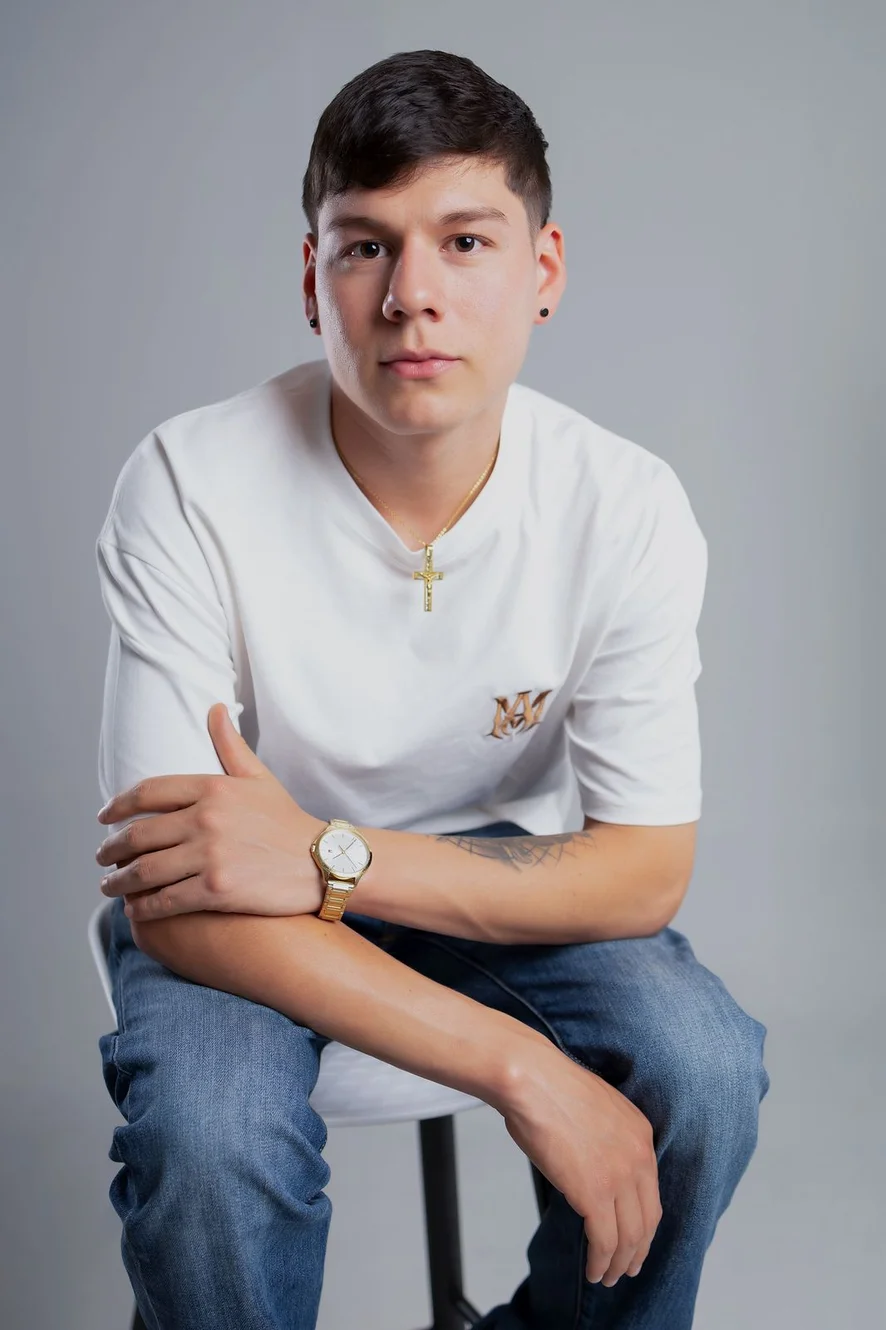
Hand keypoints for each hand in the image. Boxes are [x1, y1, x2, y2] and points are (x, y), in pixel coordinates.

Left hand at [95, 702, 326, 921]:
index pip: (148, 792)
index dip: (117, 806)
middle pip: (139, 834)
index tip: (104, 818)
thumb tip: (214, 708)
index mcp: (213, 787)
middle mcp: (206, 818)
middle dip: (111, 849)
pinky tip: (136, 908)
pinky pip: (165, 899)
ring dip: (119, 881)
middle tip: (101, 858)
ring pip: (145, 870)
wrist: (323, 863)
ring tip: (110, 886)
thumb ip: (230, 745)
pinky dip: (143, 906)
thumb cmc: (288, 821)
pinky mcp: (216, 889)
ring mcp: (210, 855)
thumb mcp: (259, 778)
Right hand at [499, 1039, 661, 1286]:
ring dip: (620, 1263)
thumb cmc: (548, 1088)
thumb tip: (592, 1167)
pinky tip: (594, 1271)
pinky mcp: (594, 1194)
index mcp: (640, 1134)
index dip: (645, 1222)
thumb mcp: (595, 1110)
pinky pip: (605, 1241)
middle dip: (639, 1250)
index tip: (636, 1238)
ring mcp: (619, 1177)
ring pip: (630, 1237)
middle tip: (628, 1268)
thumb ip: (605, 1140)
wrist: (532, 1080)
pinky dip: (600, 1262)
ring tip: (608, 1277)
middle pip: (648, 1220)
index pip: (651, 1192)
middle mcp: (638, 1157)